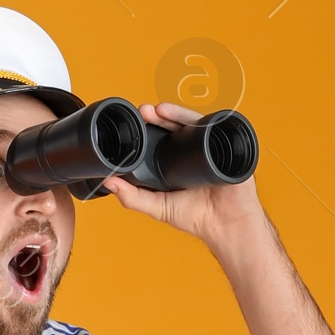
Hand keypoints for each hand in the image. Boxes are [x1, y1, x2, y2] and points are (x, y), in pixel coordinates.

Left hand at [101, 102, 264, 255]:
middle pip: (173, 126)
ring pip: (190, 123)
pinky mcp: (224, 145)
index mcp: (175, 161)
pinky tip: (186, 118)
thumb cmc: (196, 217)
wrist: (227, 224)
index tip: (133, 123)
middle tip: (143, 111)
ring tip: (159, 110)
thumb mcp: (158, 207)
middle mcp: (191, 151)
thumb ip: (132, 197)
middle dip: (157, 117)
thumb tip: (108, 183)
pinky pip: (212, 127)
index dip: (147, 130)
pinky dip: (199, 120)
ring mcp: (208, 146)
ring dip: (175, 113)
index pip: (159, 139)